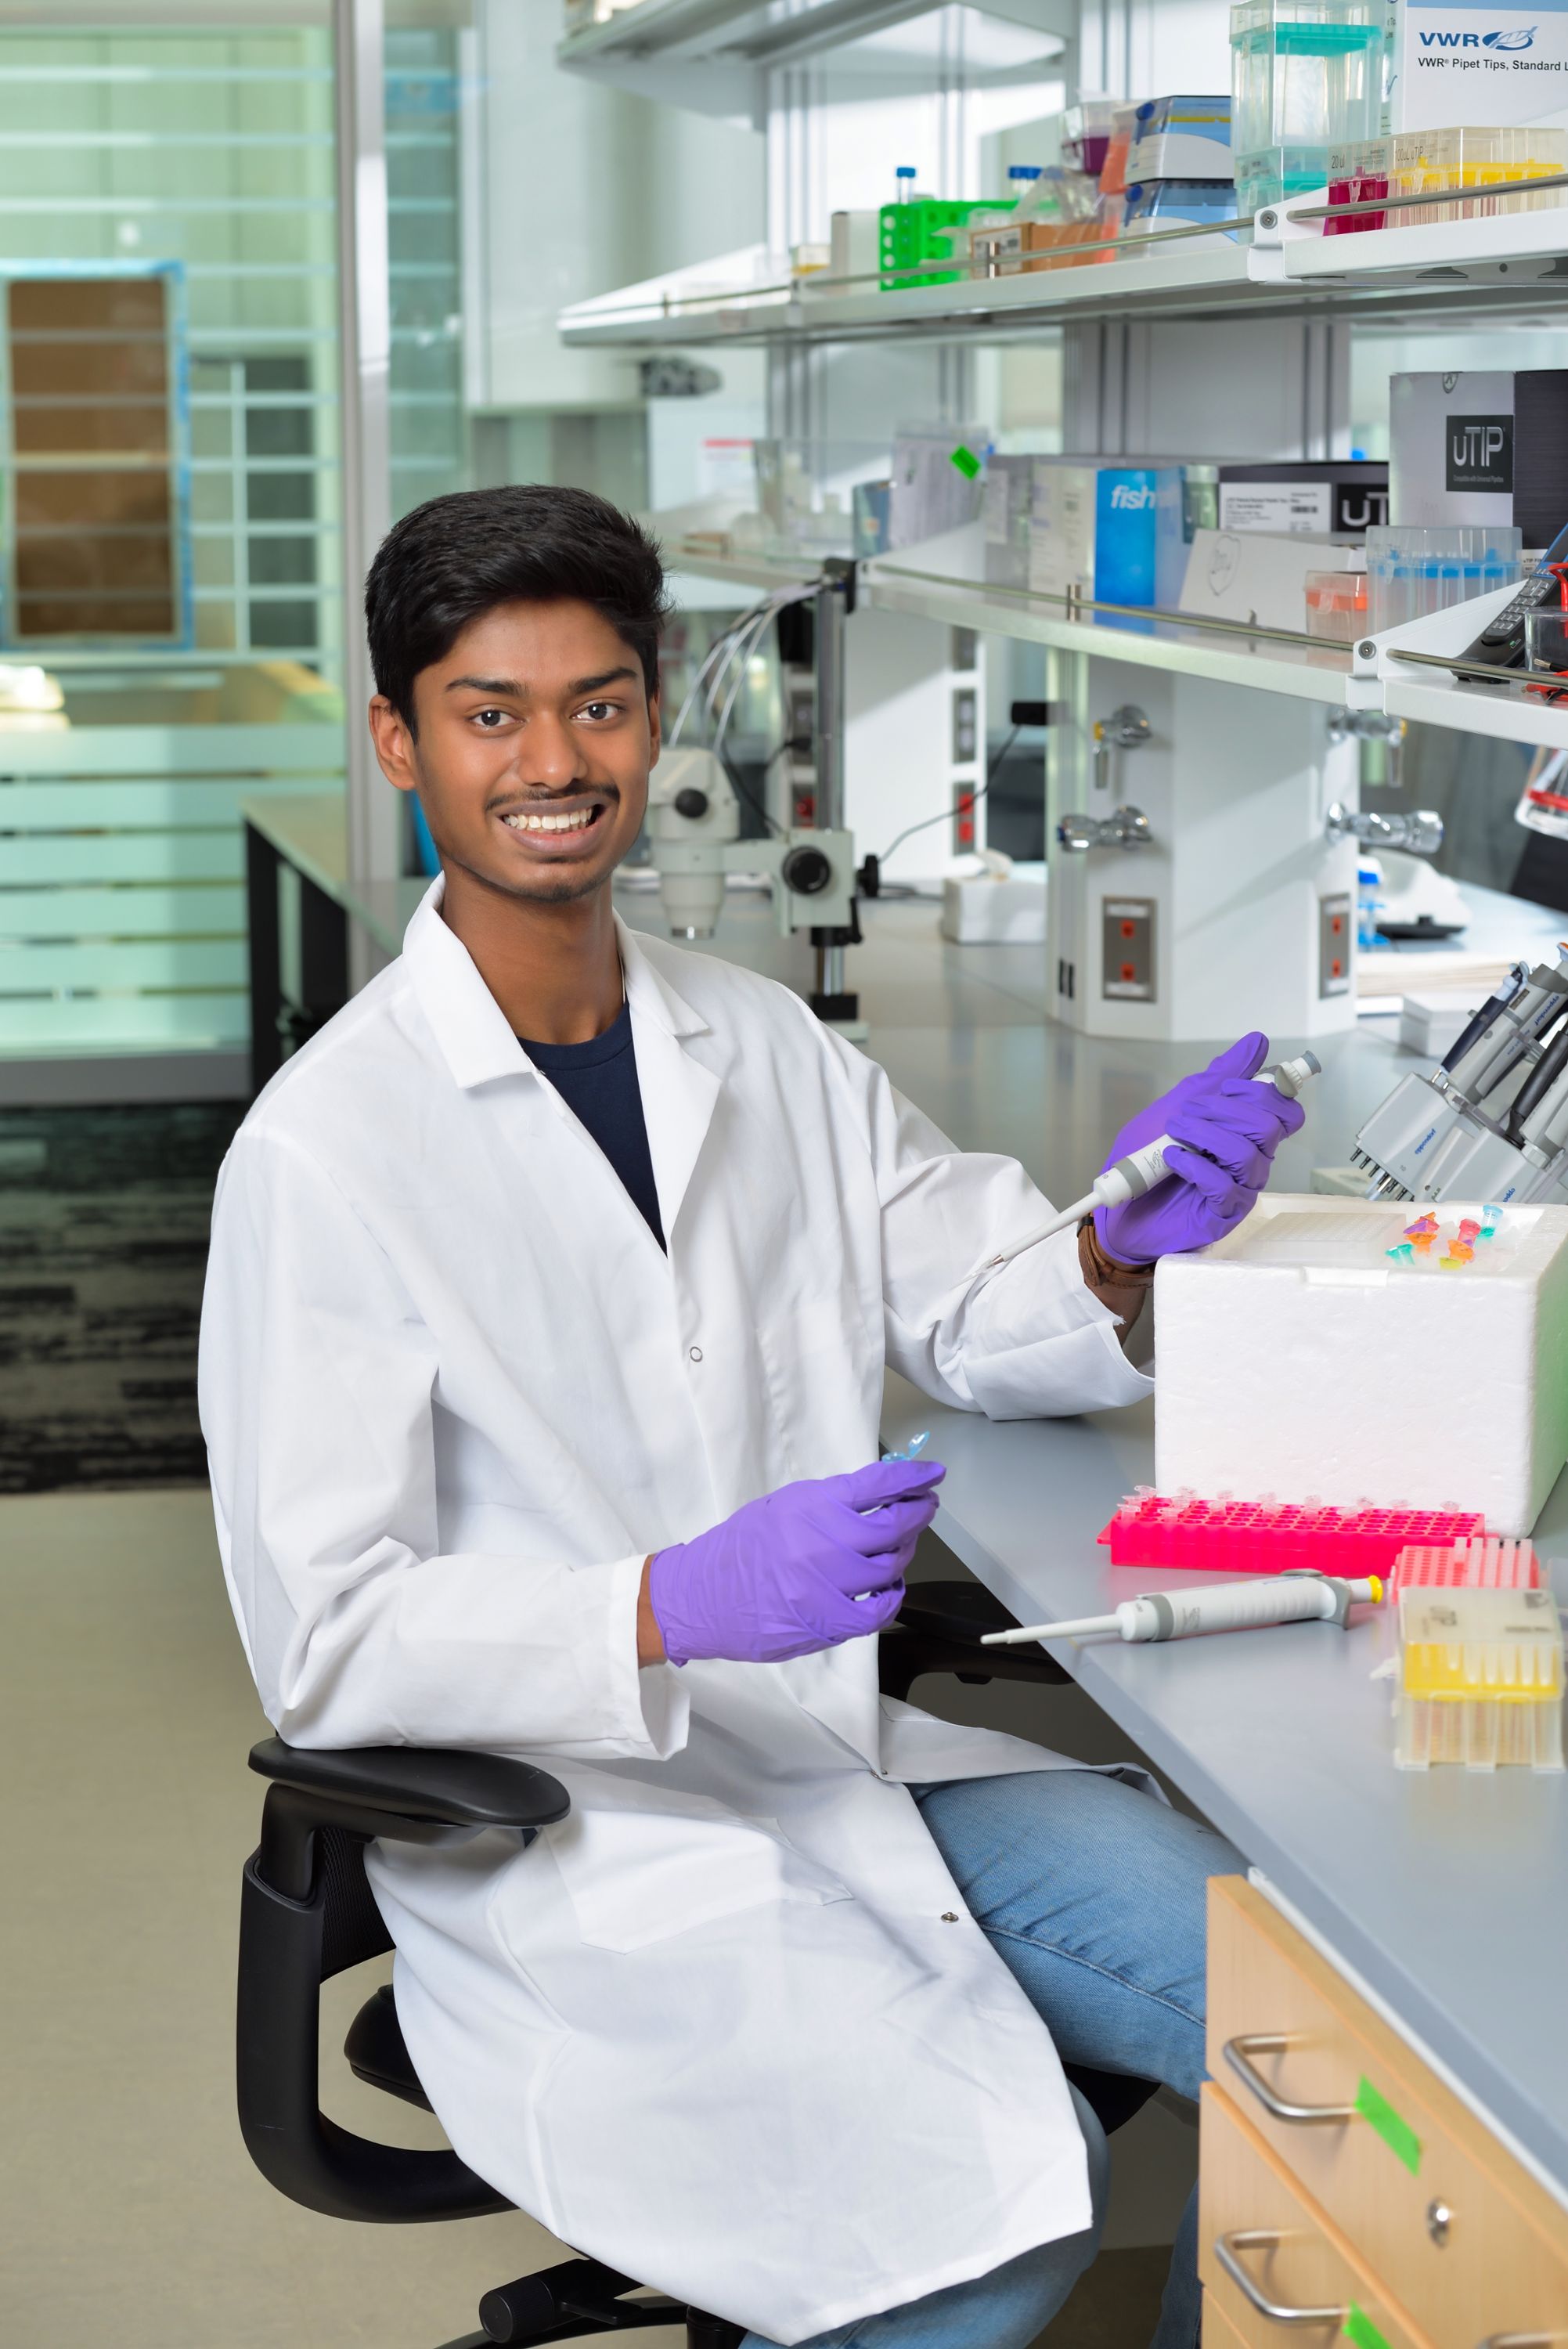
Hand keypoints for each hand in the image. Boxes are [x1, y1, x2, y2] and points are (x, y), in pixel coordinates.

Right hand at [645, 1457, 945, 1666]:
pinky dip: (892, 1597)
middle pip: (894, 1525)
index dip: (913, 1476)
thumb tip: (881, 1491)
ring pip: (891, 1566)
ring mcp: (827, 1584)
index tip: (932, 1474)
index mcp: (811, 1505)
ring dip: (904, 1554)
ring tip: (900, 1547)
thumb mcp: (783, 1507)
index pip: (877, 1484)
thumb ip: (829, 1502)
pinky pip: (879, 1611)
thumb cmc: (743, 1548)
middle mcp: (823, 1541)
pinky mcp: (826, 1621)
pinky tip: (889, 1588)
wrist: (703, 1596)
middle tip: (925, 1507)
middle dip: (919, 1513)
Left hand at [1094, 1032, 1303, 1266]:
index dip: (1264, 1092)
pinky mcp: (1222, 1216)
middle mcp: (1251, 1161)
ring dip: (1206, 1135)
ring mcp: (1240, 1190)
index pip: (1285, 1111)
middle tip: (1189, 1113)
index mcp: (1247, 1133)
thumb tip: (1257, 1041)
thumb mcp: (1177, 1105)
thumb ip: (1217, 1076)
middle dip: (1227, 1110)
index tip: (1227, 1088)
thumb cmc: (1148, 1156)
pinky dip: (1196, 1167)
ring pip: (1248, 1154)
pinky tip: (1172, 1160)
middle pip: (1271, 1127)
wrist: (1117, 1204)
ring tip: (1174, 1133)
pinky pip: (1225, 1187)